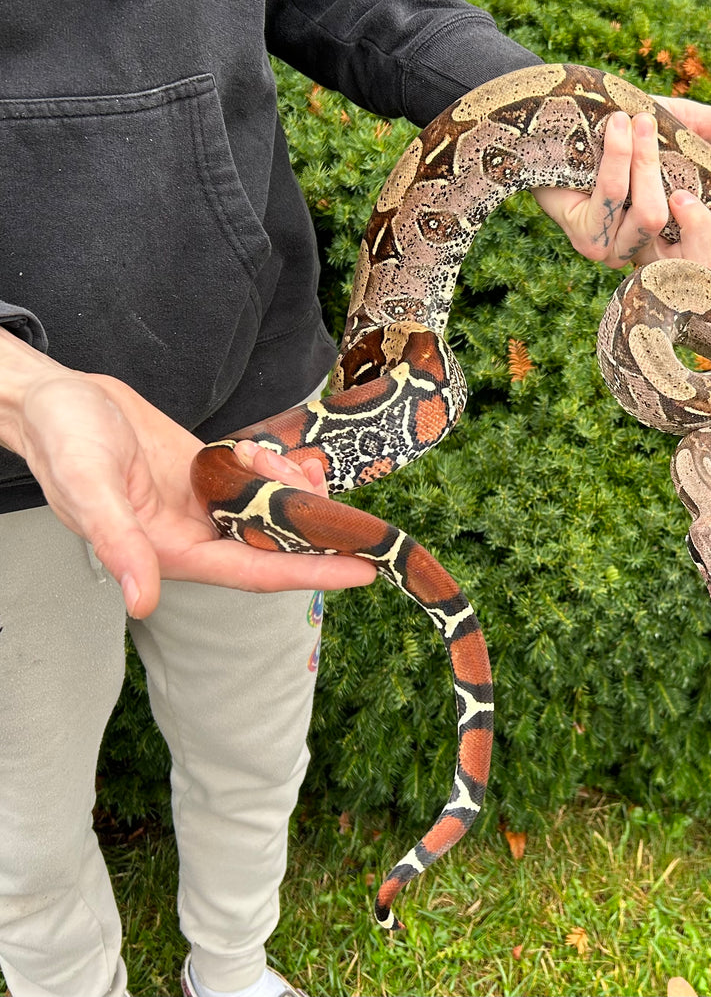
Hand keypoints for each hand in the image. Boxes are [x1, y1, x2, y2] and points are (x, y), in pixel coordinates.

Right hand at [2, 334, 374, 616]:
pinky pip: (261, 483)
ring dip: (295, 489)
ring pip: (273, 512)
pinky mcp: (210, 477)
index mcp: (171, 552)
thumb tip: (141, 601)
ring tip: (290, 459)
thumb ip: (118, 543)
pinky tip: (286, 454)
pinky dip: (281, 470)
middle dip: (313, 524)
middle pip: (275, 545)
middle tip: (327, 491)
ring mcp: (206, 507)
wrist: (56, 399)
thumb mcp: (88, 485)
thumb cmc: (62, 440)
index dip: (311, 573)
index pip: (255, 573)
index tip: (364, 570)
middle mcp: (196, 537)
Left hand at [533, 97, 710, 276]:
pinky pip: (613, 197)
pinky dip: (617, 156)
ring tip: (632, 120)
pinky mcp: (584, 237)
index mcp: (675, 239)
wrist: (561, 122)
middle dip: (693, 219)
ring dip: (644, 160)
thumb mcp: (683, 126)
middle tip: (683, 185)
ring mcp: (614, 251)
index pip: (708, 274)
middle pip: (688, 264)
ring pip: (650, 216)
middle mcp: (646, 255)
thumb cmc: (624, 129)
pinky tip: (614, 127)